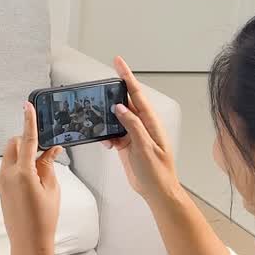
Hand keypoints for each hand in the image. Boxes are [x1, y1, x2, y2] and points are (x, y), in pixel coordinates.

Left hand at [0, 102, 63, 254]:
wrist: (27, 242)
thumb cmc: (44, 217)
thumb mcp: (51, 188)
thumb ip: (48, 165)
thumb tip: (51, 148)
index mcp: (23, 173)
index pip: (27, 140)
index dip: (28, 122)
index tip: (27, 105)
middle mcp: (7, 173)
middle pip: (14, 144)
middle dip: (27, 141)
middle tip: (44, 150)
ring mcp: (0, 179)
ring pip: (10, 154)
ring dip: (23, 153)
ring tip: (41, 167)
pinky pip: (8, 166)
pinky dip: (19, 163)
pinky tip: (33, 175)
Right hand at [105, 56, 179, 198]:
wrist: (157, 192)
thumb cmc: (157, 173)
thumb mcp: (144, 147)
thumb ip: (132, 126)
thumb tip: (120, 107)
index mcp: (150, 122)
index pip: (137, 94)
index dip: (127, 77)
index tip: (118, 62)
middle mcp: (143, 125)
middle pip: (126, 101)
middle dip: (113, 92)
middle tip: (101, 82)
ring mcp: (135, 134)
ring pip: (117, 117)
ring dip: (107, 117)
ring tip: (97, 115)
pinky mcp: (128, 144)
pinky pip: (114, 133)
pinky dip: (107, 135)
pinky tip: (105, 141)